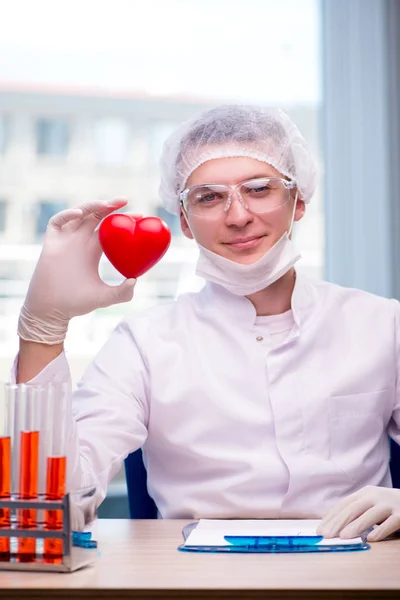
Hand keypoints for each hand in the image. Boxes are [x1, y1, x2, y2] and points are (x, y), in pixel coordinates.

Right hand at [18, 199, 135, 343]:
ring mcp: (65, 240)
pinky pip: (57, 221)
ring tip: (106, 204)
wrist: (51, 310)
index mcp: (94, 250)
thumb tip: (136, 280)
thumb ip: (122, 292)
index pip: (111, 229)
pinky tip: (80, 214)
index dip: (123, 221)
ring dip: (92, 206)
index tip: (140, 217)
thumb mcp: (105, 297)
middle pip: (96, 216)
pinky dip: (67, 214)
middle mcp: (80, 241)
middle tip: (125, 200)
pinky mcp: (51, 242)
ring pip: (79, 214)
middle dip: (110, 206)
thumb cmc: (76, 303)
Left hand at [317, 485, 399, 541]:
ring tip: (344, 537)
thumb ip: (355, 511)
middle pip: (353, 509)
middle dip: (338, 522)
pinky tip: (371, 539)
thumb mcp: (370, 503)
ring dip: (356, 526)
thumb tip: (332, 525)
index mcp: (364, 493)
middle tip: (327, 535)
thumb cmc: (387, 505)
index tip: (320, 530)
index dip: (331, 517)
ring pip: (370, 515)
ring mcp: (388, 505)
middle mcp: (375, 496)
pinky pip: (390, 523)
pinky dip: (380, 531)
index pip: (344, 505)